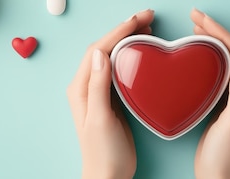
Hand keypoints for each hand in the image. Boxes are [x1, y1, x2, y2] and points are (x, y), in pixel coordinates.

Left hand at [66, 9, 154, 178]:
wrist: (108, 176)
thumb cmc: (103, 153)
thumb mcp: (100, 119)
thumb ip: (98, 86)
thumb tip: (99, 54)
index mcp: (81, 88)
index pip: (99, 50)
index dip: (119, 31)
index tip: (138, 19)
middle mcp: (87, 86)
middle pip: (105, 48)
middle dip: (125, 30)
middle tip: (148, 18)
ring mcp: (99, 92)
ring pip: (113, 56)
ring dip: (129, 40)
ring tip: (148, 30)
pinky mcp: (111, 100)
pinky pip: (120, 70)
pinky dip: (132, 57)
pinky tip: (144, 54)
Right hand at [191, 9, 229, 178]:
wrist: (220, 177)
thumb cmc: (228, 155)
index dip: (222, 34)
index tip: (203, 21)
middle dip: (216, 33)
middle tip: (195, 18)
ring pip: (226, 61)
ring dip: (212, 43)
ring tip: (195, 30)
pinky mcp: (226, 104)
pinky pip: (218, 74)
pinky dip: (208, 60)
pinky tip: (197, 56)